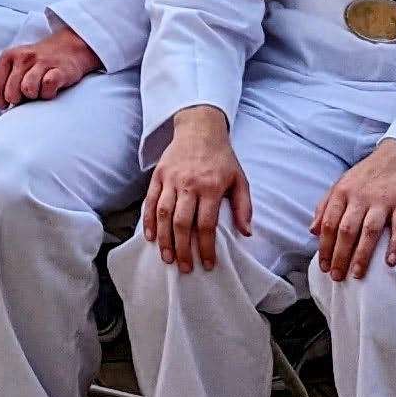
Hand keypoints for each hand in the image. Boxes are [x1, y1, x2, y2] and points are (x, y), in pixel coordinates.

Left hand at [0, 23, 99, 108]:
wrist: (68, 48)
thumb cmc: (35, 64)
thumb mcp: (12, 65)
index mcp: (7, 57)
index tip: (8, 103)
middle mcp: (22, 57)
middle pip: (11, 93)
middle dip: (19, 100)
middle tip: (28, 95)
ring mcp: (42, 61)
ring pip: (28, 90)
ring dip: (34, 96)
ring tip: (39, 91)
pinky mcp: (60, 69)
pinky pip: (48, 86)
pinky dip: (49, 93)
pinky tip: (51, 89)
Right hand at [142, 109, 250, 272]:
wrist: (200, 128)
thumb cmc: (222, 158)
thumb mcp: (240, 179)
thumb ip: (243, 207)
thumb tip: (246, 233)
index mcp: (211, 187)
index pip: (206, 224)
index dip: (205, 247)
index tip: (207, 264)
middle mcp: (189, 184)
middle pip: (182, 223)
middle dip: (183, 249)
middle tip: (185, 268)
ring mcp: (171, 179)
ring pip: (164, 214)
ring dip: (164, 239)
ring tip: (167, 258)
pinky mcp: (158, 175)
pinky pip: (150, 201)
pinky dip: (148, 220)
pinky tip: (150, 236)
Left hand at [310, 138, 395, 282]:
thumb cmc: (367, 175)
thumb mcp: (341, 184)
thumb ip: (325, 206)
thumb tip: (313, 231)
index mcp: (342, 192)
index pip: (329, 223)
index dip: (325, 247)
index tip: (323, 267)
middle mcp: (360, 197)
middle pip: (346, 230)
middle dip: (340, 256)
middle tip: (337, 277)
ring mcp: (382, 200)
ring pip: (369, 230)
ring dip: (362, 255)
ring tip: (357, 275)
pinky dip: (395, 245)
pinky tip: (390, 262)